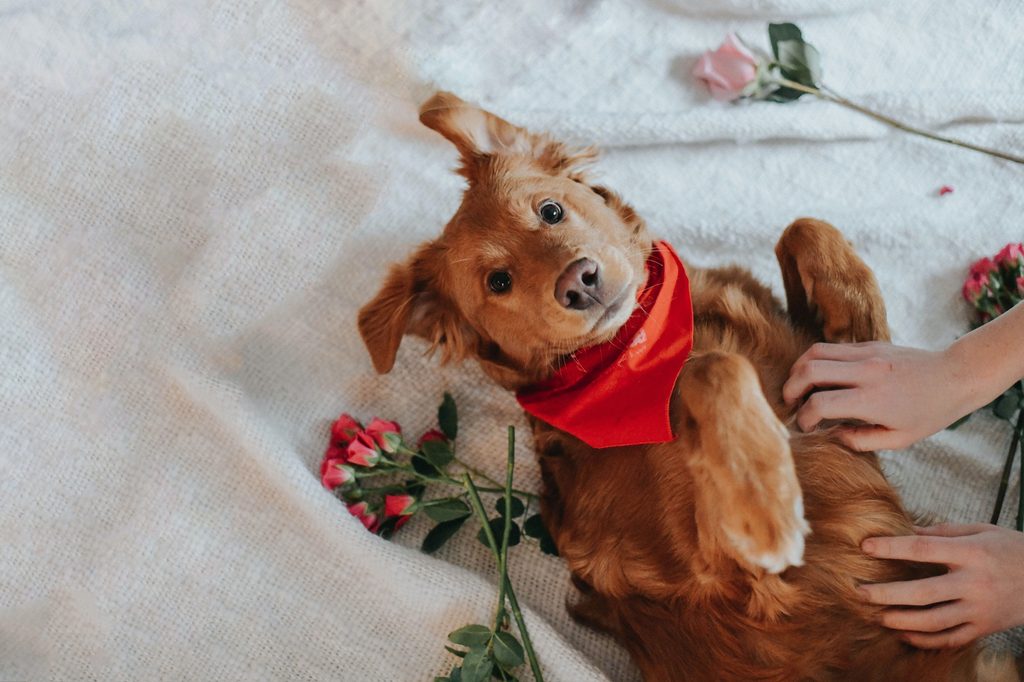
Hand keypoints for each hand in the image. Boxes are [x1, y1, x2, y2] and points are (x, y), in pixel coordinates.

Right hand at [782, 341, 969, 450]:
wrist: (956, 376)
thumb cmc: (930, 412)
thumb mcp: (899, 440)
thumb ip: (860, 440)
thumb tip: (831, 435)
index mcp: (873, 399)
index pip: (820, 403)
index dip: (804, 417)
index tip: (806, 427)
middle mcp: (867, 371)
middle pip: (809, 369)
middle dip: (790, 388)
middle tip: (790, 403)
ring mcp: (867, 353)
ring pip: (815, 352)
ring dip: (799, 370)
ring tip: (799, 387)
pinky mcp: (869, 344)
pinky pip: (832, 348)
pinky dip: (817, 362)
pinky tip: (821, 378)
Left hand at [860, 524, 1023, 647]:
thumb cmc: (1011, 549)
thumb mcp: (980, 530)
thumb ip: (941, 532)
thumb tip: (905, 529)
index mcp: (972, 553)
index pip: (923, 549)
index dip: (891, 548)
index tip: (865, 546)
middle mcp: (975, 583)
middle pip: (922, 592)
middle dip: (886, 593)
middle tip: (859, 591)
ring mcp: (980, 609)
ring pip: (933, 621)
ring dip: (900, 620)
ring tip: (878, 615)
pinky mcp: (984, 628)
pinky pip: (950, 639)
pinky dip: (924, 639)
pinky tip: (904, 633)